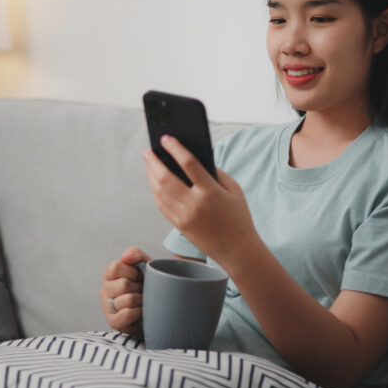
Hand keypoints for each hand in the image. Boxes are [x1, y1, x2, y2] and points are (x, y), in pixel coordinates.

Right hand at [99, 246, 149, 335]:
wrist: (156, 306)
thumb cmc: (146, 284)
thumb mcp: (144, 264)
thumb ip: (135, 254)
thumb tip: (126, 256)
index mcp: (109, 274)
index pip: (116, 267)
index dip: (133, 271)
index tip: (140, 276)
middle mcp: (105, 290)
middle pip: (124, 284)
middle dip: (140, 287)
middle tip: (143, 290)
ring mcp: (107, 306)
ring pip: (128, 300)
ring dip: (142, 300)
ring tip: (143, 301)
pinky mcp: (113, 321)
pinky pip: (128, 314)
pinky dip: (139, 312)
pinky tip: (141, 311)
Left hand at [143, 135, 259, 266]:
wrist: (237, 250)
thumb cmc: (238, 216)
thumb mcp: (234, 190)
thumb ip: (215, 172)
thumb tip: (192, 157)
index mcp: (211, 192)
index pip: (189, 164)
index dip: (175, 148)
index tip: (166, 138)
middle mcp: (195, 204)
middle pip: (166, 178)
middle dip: (154, 162)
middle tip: (148, 151)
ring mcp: (184, 217)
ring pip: (159, 192)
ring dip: (151, 175)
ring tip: (149, 164)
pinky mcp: (179, 226)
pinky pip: (161, 205)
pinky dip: (155, 191)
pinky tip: (154, 182)